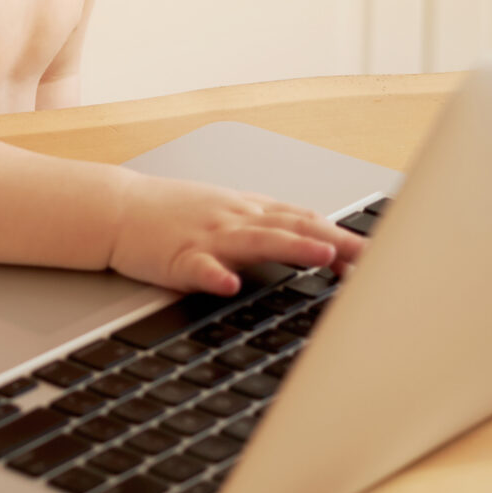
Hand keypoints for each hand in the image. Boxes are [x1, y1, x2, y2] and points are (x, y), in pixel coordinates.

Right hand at [108, 176, 362, 295]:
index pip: (302, 218)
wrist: (116, 209)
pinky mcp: (176, 255)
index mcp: (246, 211)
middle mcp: (234, 218)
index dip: (339, 235)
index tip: (375, 253)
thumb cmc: (171, 215)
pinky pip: (198, 266)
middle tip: (371, 255)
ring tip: (322, 254)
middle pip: (291, 226)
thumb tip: (319, 242)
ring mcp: (207, 235)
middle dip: (333, 239)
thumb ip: (268, 228)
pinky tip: (229, 284)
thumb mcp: (225, 214)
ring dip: (291, 245)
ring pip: (255, 239)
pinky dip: (214, 275)